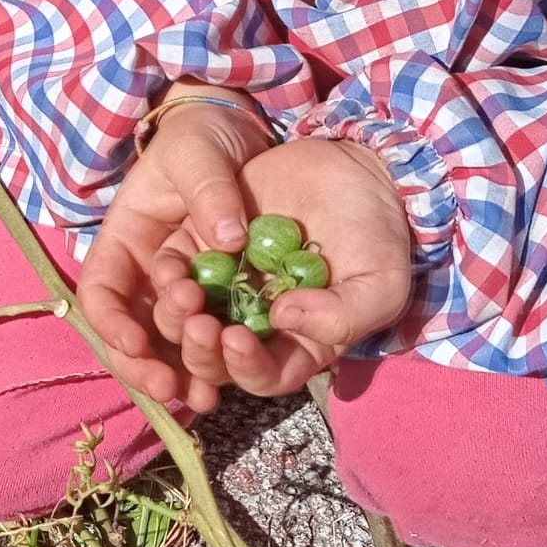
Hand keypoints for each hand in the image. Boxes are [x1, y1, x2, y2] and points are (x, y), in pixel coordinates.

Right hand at [76, 91, 274, 409]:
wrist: (235, 129)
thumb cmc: (203, 134)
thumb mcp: (198, 151)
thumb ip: (209, 190)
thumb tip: (228, 240)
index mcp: (123, 239)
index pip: (100, 291)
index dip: (111, 324)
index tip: (137, 344)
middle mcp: (144, 273)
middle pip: (128, 332)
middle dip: (144, 365)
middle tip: (173, 387)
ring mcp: (178, 288)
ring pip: (165, 344)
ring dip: (179, 373)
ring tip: (203, 398)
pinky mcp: (215, 297)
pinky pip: (206, 335)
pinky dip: (213, 362)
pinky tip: (227, 385)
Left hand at [152, 138, 414, 399]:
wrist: (359, 170)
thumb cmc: (377, 236)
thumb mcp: (380, 283)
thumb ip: (342, 315)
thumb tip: (284, 318)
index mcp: (297, 345)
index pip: (264, 375)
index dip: (246, 367)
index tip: (236, 339)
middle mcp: (255, 324)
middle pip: (214, 358)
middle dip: (200, 350)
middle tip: (197, 324)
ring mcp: (227, 288)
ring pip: (185, 319)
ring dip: (175, 316)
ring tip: (180, 291)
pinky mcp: (205, 249)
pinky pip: (175, 271)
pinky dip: (167, 275)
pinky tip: (167, 266)